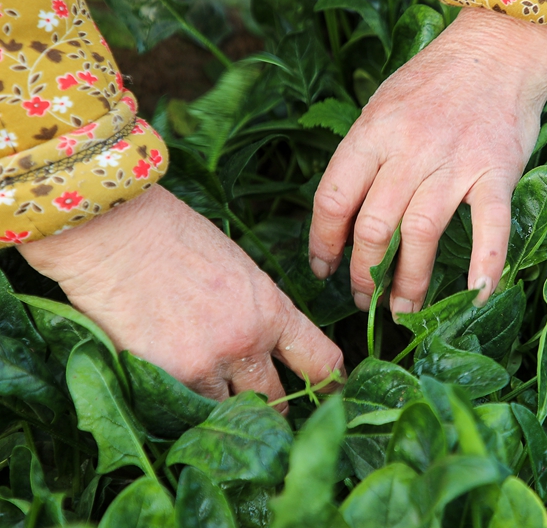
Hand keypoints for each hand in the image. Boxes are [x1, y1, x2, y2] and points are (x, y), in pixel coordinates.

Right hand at [19, 185, 343, 411]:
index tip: (331, 395)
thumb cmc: (175, 240)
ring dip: (226, 412)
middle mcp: (248, 342)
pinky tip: (176, 396)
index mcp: (273, 311)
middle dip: (272, 407)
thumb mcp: (240, 272)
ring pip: (231, 411)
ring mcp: (207, 365)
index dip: (330, 385)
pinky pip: (186, 412)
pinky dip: (185, 409)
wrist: (117, 232)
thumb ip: (259, 313)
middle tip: (266, 411)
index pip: (321, 361)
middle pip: (276, 399)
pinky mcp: (166, 378)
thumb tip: (266, 347)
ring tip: (216, 406)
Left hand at [309, 8, 546, 313]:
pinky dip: (485, 266)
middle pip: (375, 226)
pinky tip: (476, 298)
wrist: (498, 49)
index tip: (323, 268)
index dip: (322, 243)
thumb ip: (364, 155)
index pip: (333, 199)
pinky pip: (490, 227)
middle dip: (364, 274)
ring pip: (422, 234)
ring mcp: (455, 161)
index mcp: (373, 132)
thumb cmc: (435, 81)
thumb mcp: (383, 106)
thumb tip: (343, 212)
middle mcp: (409, 149)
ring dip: (409, 282)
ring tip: (403, 311)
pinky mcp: (496, 170)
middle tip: (364, 300)